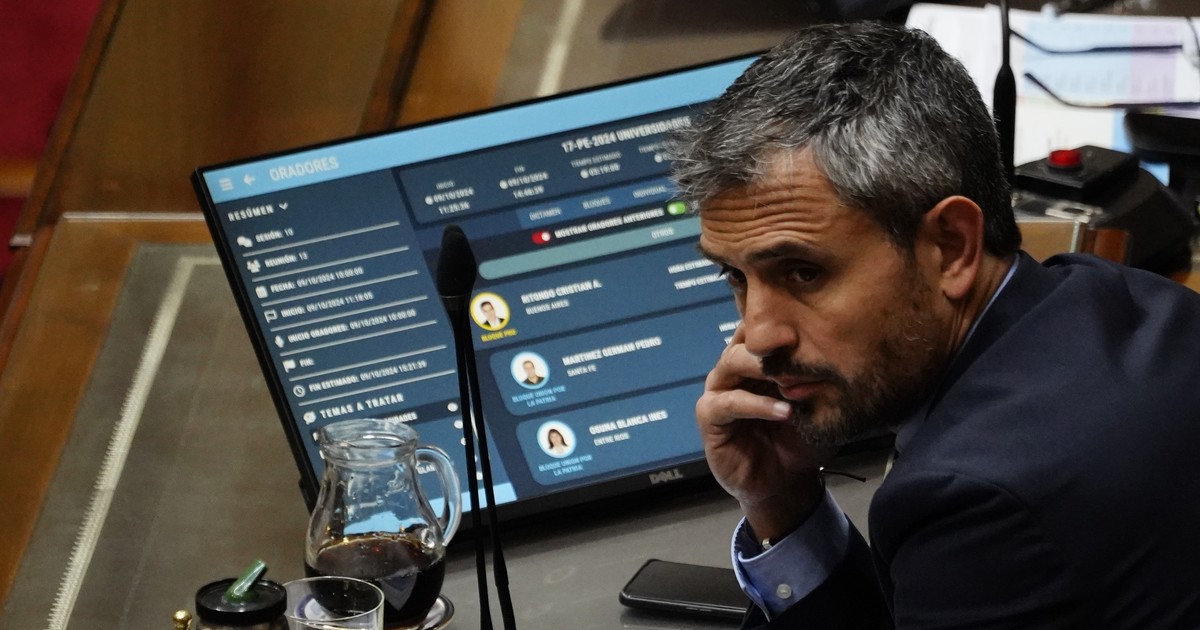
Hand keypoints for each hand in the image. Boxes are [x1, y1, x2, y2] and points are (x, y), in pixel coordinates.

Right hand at [696, 328, 833, 539]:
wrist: (786, 483)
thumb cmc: (802, 439)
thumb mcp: (817, 404)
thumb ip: (820, 378)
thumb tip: (838, 350)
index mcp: (756, 360)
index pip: (762, 327)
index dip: (782, 322)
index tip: (815, 325)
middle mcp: (734, 369)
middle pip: (745, 339)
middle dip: (774, 344)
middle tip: (804, 349)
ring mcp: (718, 390)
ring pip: (732, 362)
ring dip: (764, 368)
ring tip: (794, 380)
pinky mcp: (709, 416)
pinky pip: (729, 402)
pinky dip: (758, 405)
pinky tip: (785, 412)